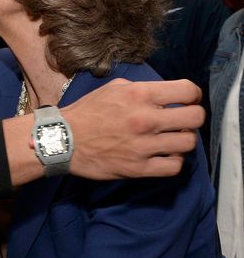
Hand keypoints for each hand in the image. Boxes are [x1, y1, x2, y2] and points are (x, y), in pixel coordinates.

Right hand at [62, 78, 203, 178]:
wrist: (63, 140)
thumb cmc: (87, 112)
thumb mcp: (112, 88)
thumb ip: (142, 89)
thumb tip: (164, 95)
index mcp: (139, 95)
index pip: (187, 91)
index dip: (193, 94)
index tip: (188, 100)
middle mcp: (145, 119)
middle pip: (195, 118)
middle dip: (193, 117)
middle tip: (183, 120)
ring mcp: (144, 146)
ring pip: (189, 143)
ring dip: (183, 140)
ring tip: (171, 139)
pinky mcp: (140, 169)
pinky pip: (175, 166)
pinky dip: (173, 160)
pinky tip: (163, 155)